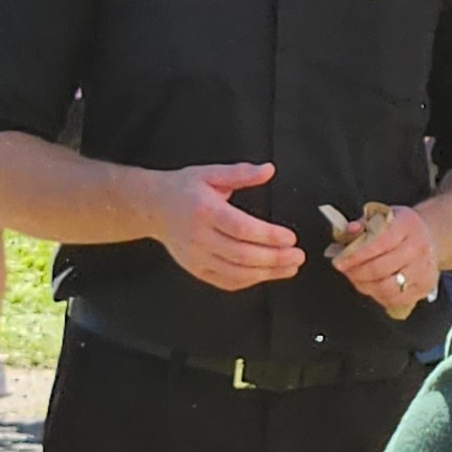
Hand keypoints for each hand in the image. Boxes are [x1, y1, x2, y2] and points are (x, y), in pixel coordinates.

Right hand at [145, 162, 301, 290]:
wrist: (153, 207)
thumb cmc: (184, 189)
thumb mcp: (211, 173)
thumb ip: (241, 173)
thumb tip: (268, 170)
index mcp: (205, 211)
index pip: (241, 228)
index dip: (268, 236)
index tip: (290, 238)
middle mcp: (198, 237)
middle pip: (241, 254)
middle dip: (274, 258)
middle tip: (298, 256)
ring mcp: (195, 257)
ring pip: (234, 272)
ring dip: (266, 273)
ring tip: (290, 267)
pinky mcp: (195, 269)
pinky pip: (224, 281)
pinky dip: (248, 281)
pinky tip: (267, 275)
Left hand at [328, 202, 437, 319]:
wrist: (428, 237)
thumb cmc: (400, 229)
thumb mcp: (380, 217)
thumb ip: (361, 225)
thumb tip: (350, 230)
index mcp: (407, 225)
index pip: (378, 244)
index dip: (355, 255)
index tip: (339, 261)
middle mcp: (419, 248)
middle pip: (380, 269)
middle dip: (356, 272)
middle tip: (345, 270)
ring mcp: (424, 269)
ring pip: (386, 288)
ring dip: (365, 285)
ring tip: (357, 278)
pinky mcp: (424, 287)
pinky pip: (394, 299)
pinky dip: (378, 295)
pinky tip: (372, 285)